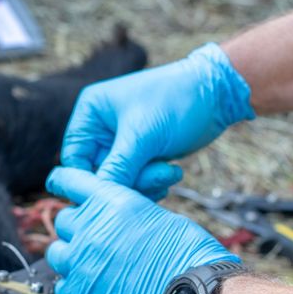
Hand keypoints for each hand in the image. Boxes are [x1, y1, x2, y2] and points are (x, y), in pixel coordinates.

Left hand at [46, 167, 238, 293]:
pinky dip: (74, 286)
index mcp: (112, 202)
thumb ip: (127, 214)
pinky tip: (96, 289)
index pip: (69, 180)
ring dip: (72, 257)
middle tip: (97, 241)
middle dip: (78, 228)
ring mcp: (81, 263)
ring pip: (57, 253)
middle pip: (65, 221)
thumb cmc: (189, 256)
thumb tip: (116, 220)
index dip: (62, 181)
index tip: (58, 184)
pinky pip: (62, 286)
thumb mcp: (158, 217)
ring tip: (95, 267)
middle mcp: (91, 229)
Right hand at [60, 42, 253, 191]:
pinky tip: (172, 173)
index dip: (90, 180)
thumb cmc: (176, 101)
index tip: (112, 196)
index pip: (74, 159)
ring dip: (145, 184)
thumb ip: (118, 168)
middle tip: (159, 175)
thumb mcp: (143, 135)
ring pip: (120, 182)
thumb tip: (98, 198)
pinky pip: (137, 182)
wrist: (217, 95)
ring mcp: (122, 143)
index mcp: (91, 113)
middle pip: (99, 174)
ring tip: (170, 172)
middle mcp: (101, 129)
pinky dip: (153, 183)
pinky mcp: (142, 155)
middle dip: (129, 181)